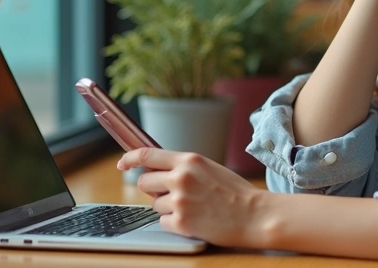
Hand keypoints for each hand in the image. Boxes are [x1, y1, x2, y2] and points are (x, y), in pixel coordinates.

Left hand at [118, 148, 267, 247]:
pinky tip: (194, 219)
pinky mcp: (181, 223)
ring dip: (168, 207)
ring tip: (193, 207)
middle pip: (145, 182)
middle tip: (171, 194)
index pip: (147, 154)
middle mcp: (181, 178)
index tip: (122, 164)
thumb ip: (184, 167)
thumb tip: (157, 171)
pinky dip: (175, 223)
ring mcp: (180, 201)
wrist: (254, 215)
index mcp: (189, 160)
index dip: (130, 158)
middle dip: (153, 189)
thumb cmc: (235, 192)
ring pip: (154, 204)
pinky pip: (163, 222)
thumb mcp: (209, 168)